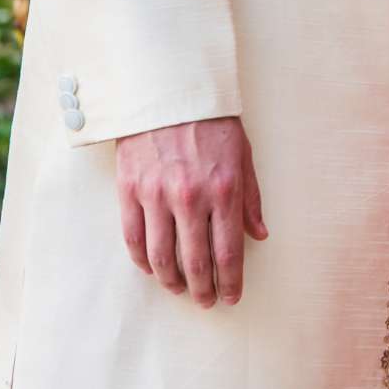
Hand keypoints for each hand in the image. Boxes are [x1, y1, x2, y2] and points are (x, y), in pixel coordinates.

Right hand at [115, 115, 266, 308]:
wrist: (169, 88)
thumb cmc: (211, 121)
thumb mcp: (243, 155)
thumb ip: (250, 199)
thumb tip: (258, 235)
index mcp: (223, 190)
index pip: (228, 253)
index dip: (230, 283)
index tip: (231, 297)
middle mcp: (189, 198)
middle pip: (194, 263)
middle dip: (203, 289)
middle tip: (206, 300)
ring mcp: (156, 195)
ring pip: (161, 257)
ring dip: (172, 281)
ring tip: (180, 288)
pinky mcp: (129, 189)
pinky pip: (133, 237)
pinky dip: (142, 260)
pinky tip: (152, 268)